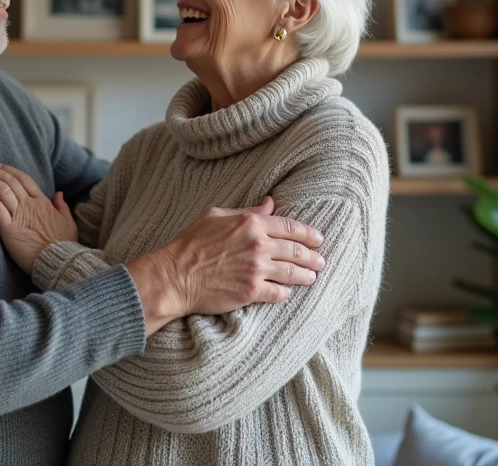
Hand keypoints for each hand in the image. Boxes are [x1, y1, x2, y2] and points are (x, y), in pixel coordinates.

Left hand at [0, 163, 77, 273]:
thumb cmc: (64, 244)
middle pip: (9, 182)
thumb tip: (59, 193)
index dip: (10, 171)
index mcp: (43, 202)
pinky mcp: (9, 228)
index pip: (24, 180)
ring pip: (1, 190)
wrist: (58, 261)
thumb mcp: (68, 222)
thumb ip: (62, 206)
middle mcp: (30, 204)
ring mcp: (19, 215)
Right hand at [126, 197, 325, 333]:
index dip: (308, 234)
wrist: (175, 275)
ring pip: (293, 273)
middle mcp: (258, 245)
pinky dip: (286, 292)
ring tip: (312, 277)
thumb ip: (247, 211)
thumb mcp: (217, 215)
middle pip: (297, 251)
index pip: (290, 227)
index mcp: (251, 223)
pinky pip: (279, 293)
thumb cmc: (191, 243)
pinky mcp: (251, 291)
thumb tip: (270, 203)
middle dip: (313, 256)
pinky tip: (287, 291)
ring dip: (306, 275)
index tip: (319, 239)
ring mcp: (256, 270)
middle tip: (321, 260)